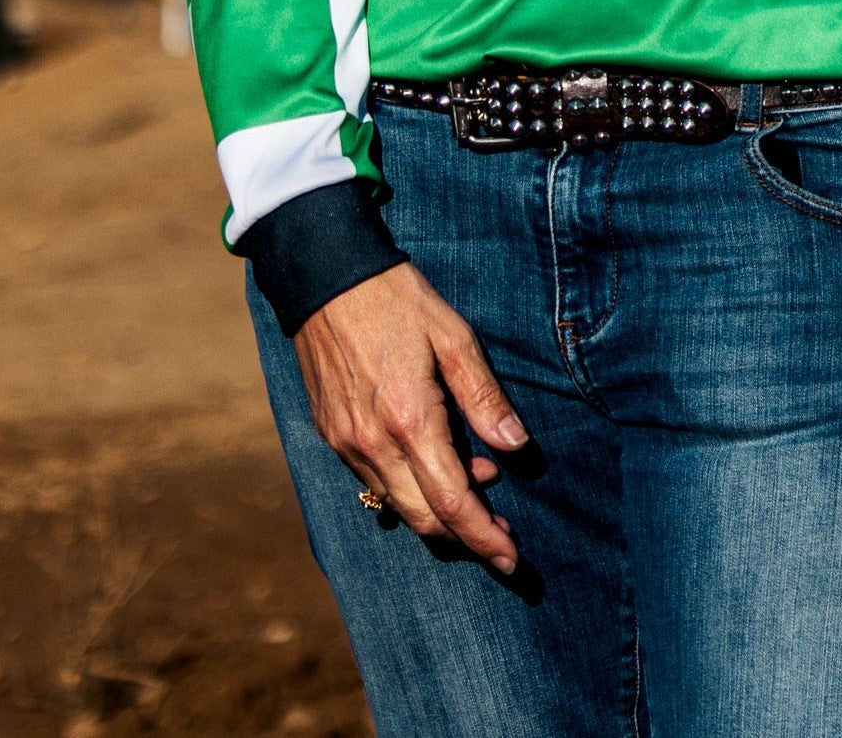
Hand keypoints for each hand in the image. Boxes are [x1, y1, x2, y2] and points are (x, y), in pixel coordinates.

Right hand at [287, 261, 527, 567]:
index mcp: (409, 420)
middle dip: (465, 536)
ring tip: (482, 489)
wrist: (326, 282)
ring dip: (439, 511)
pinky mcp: (331, 436)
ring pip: (397, 504)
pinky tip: (440, 466)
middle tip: (504, 539)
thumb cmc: (400, 302)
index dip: (482, 536)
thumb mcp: (455, 338)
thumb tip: (515, 448)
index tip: (511, 559)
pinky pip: (375, 481)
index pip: (451, 500)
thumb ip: (484, 398)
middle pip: (423, 516)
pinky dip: (410, 488)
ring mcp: (346, 443)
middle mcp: (372, 444)